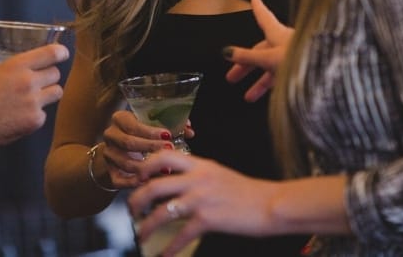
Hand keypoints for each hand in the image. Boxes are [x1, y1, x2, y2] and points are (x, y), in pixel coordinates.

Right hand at [0, 42, 68, 147]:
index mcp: (17, 66)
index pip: (51, 54)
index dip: (60, 52)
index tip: (61, 54)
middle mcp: (29, 83)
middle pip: (56, 74)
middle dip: (49, 75)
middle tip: (38, 79)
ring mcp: (34, 103)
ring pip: (56, 93)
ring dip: (48, 92)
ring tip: (35, 96)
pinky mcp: (34, 121)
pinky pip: (45, 113)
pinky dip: (37, 113)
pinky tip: (23, 113)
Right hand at [96, 110, 191, 189]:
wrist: (118, 152)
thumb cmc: (139, 136)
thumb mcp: (150, 126)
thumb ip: (169, 126)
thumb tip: (189, 130)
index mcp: (120, 119)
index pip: (133, 125)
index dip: (151, 131)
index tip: (167, 135)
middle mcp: (111, 135)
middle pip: (129, 142)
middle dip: (151, 147)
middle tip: (169, 149)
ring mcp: (109, 155)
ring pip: (126, 162)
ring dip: (146, 167)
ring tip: (164, 169)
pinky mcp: (109, 172)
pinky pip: (119, 180)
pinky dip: (134, 182)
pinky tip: (148, 182)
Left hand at [127, 150, 278, 254]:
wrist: (270, 204)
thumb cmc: (247, 192)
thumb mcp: (219, 174)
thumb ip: (197, 175)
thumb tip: (176, 183)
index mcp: (200, 165)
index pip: (164, 156)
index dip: (146, 166)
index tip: (138, 177)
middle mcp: (197, 179)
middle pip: (154, 185)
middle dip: (137, 199)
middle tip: (132, 209)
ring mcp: (201, 199)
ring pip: (161, 211)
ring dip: (146, 225)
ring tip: (141, 233)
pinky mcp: (208, 219)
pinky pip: (180, 235)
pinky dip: (168, 248)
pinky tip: (162, 254)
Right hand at [224, 0, 293, 100]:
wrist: (327, 73)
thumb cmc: (302, 58)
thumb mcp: (268, 58)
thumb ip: (248, 57)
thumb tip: (228, 52)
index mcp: (278, 34)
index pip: (264, 18)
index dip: (258, 9)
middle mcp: (286, 43)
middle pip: (262, 50)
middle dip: (246, 64)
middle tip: (232, 76)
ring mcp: (294, 57)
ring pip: (272, 67)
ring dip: (259, 82)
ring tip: (249, 96)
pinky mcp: (302, 72)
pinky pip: (284, 77)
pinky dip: (274, 85)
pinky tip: (268, 97)